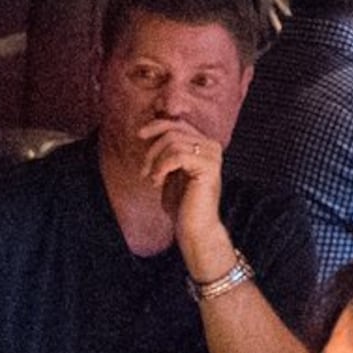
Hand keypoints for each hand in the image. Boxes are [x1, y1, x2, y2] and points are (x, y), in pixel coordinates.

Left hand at [142, 121, 231, 268]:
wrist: (194, 229)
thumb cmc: (181, 204)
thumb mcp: (170, 172)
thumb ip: (167, 152)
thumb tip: (152, 130)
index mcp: (204, 145)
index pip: (178, 123)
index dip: (157, 125)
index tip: (139, 135)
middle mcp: (212, 146)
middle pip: (174, 129)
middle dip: (152, 150)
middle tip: (144, 172)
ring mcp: (212, 155)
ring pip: (173, 142)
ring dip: (154, 161)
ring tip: (152, 180)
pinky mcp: (208, 167)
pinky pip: (177, 155)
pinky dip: (161, 168)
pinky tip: (157, 182)